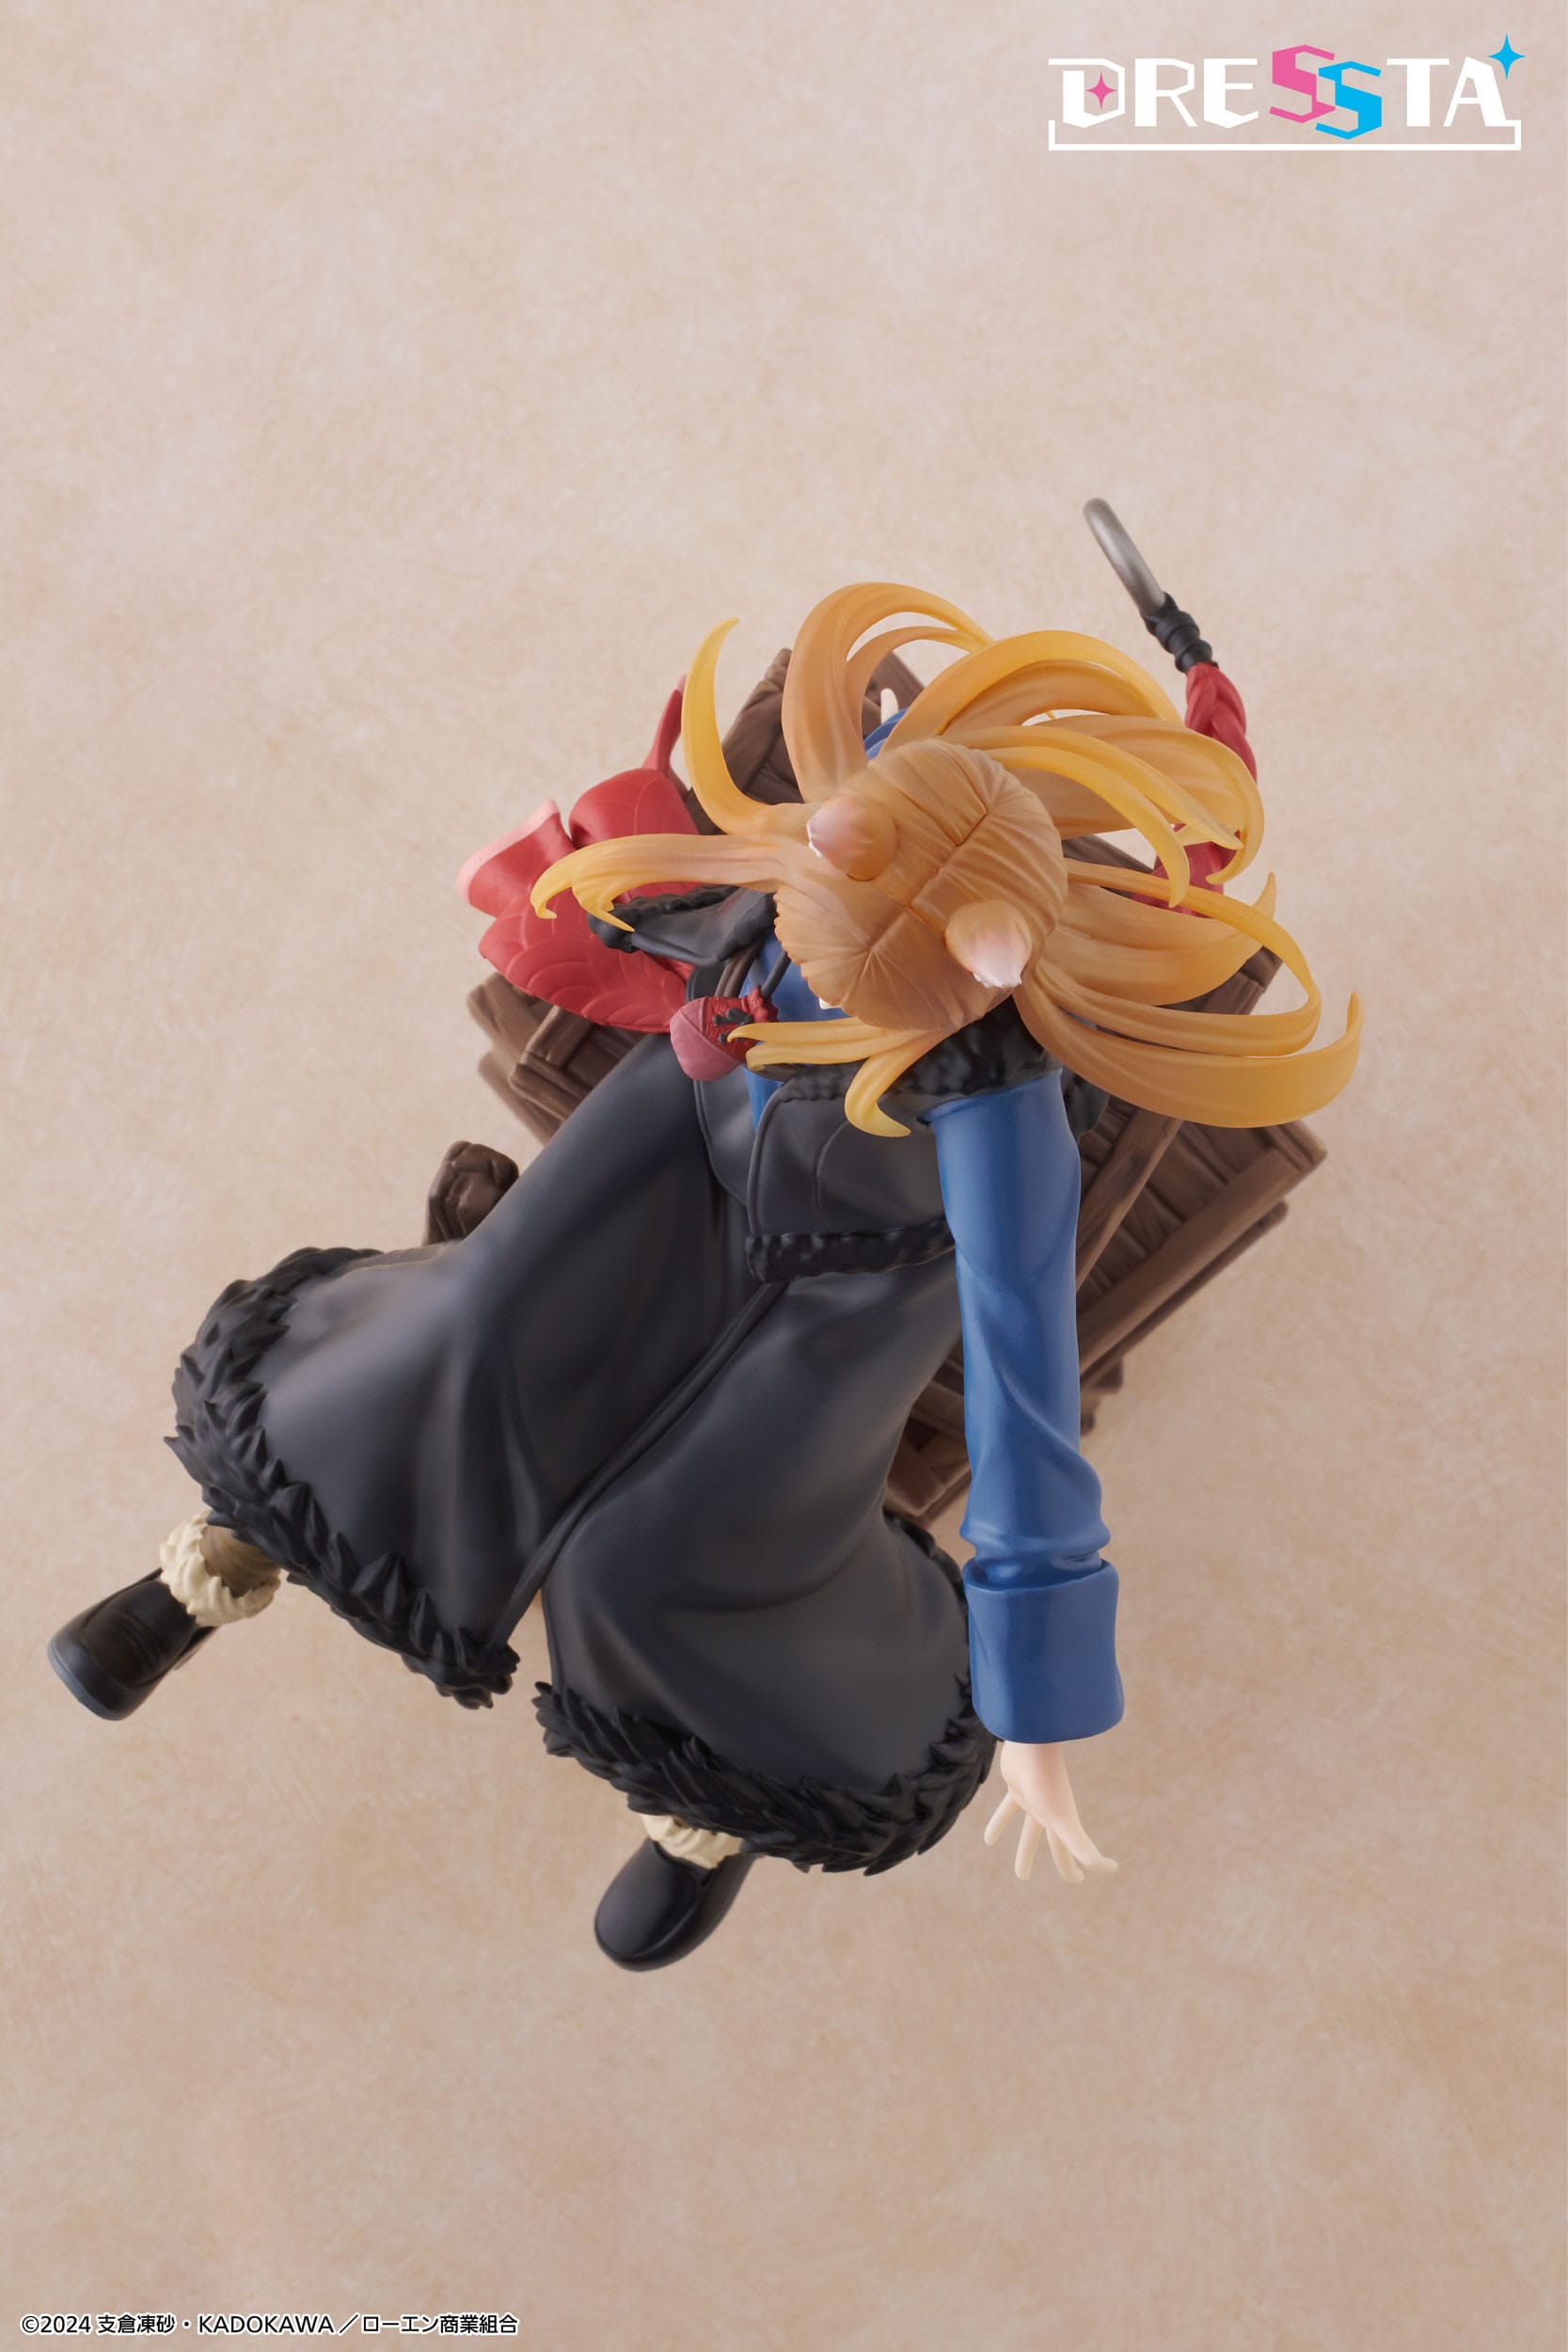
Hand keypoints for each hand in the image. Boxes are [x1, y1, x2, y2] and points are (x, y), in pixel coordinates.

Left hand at [983, 1741, 1117, 1884]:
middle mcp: (1050, 1812)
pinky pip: (1007, 1811)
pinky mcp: (1016, 1787)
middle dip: (1060, 1863)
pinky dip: (998, 1825)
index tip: (1080, 1880)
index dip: (1073, 1869)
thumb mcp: (1064, 1821)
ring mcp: (1034, 1800)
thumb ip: (1083, 1847)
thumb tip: (1111, 1869)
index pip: (1071, 1852)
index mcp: (1063, 1822)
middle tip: (1066, 1880)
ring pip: (1029, 1832)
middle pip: (1055, 1845)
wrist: (1032, 1744)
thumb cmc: (1048, 1783)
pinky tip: (988, 1840)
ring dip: (1025, 1852)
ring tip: (1021, 1875)